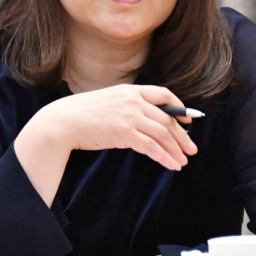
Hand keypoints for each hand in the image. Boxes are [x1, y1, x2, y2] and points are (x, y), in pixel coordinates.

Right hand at [16, 84, 197, 205]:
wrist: (63, 121)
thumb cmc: (82, 113)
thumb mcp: (108, 100)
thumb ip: (127, 106)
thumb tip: (144, 120)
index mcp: (130, 90)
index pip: (164, 94)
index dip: (179, 107)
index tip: (187, 120)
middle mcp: (133, 101)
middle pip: (167, 118)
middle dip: (182, 136)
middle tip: (191, 149)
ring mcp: (130, 117)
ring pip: (163, 134)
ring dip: (176, 149)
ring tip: (182, 161)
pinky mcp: (124, 133)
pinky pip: (152, 147)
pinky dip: (164, 157)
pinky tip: (171, 164)